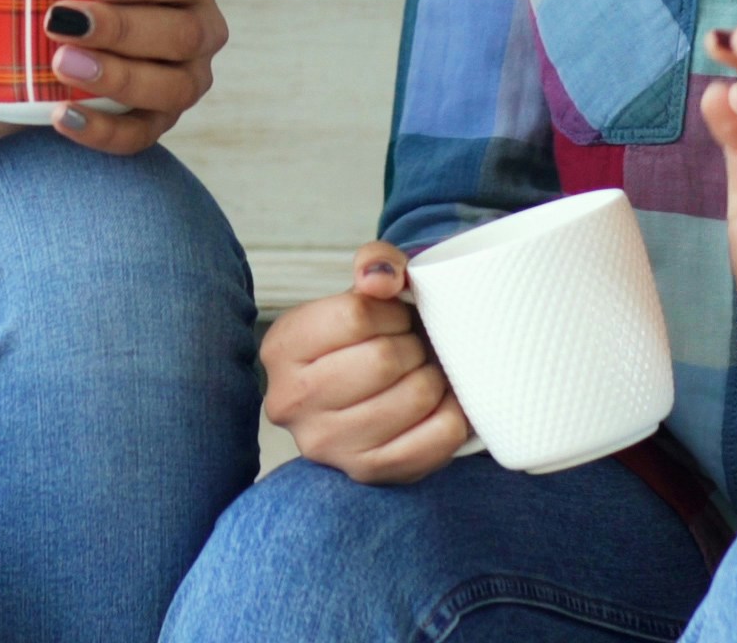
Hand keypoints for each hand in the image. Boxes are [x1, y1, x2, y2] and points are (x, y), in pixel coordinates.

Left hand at [37, 0, 227, 153]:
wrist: (53, 18)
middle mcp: (201, 32)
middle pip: (181, 35)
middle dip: (123, 29)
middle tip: (61, 19)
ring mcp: (183, 81)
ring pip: (171, 89)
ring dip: (116, 77)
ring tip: (61, 63)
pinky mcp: (155, 121)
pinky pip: (141, 137)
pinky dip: (103, 131)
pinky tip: (63, 116)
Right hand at [262, 243, 475, 484]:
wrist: (366, 396)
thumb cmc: (366, 338)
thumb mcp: (362, 290)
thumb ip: (375, 264)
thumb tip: (384, 278)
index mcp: (282, 347)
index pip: (356, 315)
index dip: (392, 311)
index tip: (395, 319)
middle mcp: (292, 401)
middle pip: (384, 359)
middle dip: (413, 345)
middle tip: (413, 348)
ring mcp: (327, 444)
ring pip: (415, 397)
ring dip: (433, 378)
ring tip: (422, 373)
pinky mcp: (367, 472)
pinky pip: (437, 437)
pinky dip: (453, 414)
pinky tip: (440, 403)